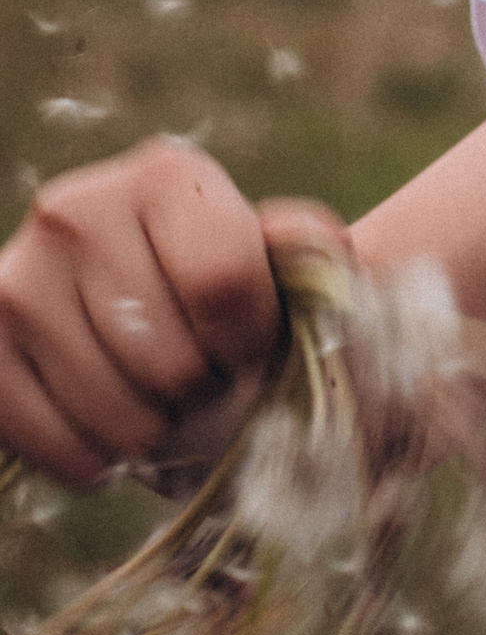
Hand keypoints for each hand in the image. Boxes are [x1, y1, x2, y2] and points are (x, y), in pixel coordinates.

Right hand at [0, 139, 352, 488]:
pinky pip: (62, 450)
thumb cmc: (231, 297)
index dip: (252, 338)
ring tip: (152, 389)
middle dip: (201, 385)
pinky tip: (106, 419)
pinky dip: (99, 459)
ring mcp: (14, 280)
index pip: (223, 284)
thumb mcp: (284, 265)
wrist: (148, 323)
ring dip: (154, 429)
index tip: (249, 338)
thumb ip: (308, 252)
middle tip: (193, 364)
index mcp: (164, 174)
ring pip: (119, 416)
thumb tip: (296, 243)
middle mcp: (74, 209)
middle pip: (172, 362)